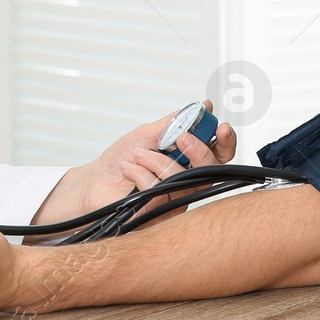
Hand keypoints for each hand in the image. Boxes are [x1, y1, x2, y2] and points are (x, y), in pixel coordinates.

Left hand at [30, 101, 236, 228]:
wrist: (94, 181)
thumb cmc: (121, 158)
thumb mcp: (148, 134)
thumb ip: (174, 123)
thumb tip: (200, 107)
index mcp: (188, 159)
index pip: (218, 152)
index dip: (225, 140)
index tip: (221, 126)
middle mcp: (187, 180)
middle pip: (211, 169)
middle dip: (199, 151)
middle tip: (180, 138)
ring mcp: (175, 197)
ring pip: (185, 180)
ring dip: (159, 161)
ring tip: (138, 154)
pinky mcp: (160, 211)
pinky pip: (162, 191)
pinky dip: (143, 175)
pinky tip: (129, 171)